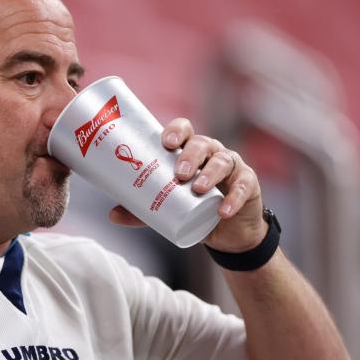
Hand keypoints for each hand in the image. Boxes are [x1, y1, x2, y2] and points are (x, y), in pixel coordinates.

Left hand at [108, 118, 267, 251]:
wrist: (226, 230)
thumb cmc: (193, 207)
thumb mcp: (167, 207)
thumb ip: (142, 210)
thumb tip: (112, 214)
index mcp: (189, 150)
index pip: (184, 130)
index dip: (176, 131)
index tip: (166, 142)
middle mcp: (211, 152)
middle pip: (202, 144)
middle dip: (190, 155)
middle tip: (179, 173)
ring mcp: (232, 166)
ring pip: (223, 161)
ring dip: (209, 173)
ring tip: (197, 188)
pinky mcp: (248, 184)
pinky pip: (242, 186)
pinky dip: (232, 198)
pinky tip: (222, 210)